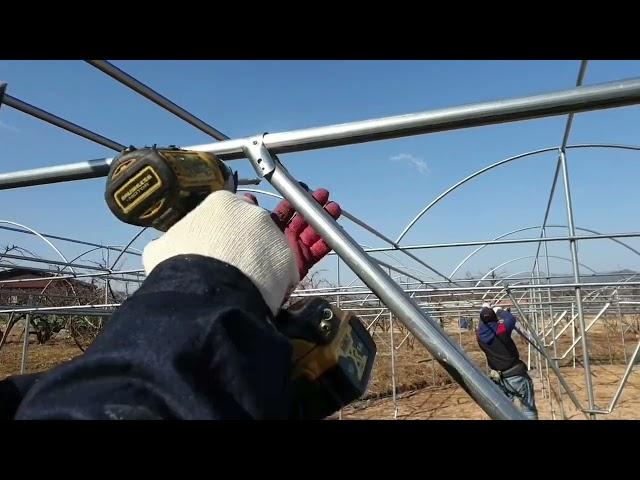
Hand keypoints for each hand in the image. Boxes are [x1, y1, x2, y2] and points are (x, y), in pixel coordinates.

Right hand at [143, 190, 298, 315]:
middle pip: (251, 228)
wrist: (205, 293)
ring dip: (262, 264)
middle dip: (244, 246)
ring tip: (247, 286)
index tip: (216, 251)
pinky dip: (276, 283)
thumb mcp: (162, 248)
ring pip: (269, 248)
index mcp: (221, 202)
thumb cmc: (179, 267)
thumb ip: (172, 240)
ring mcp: (274, 233)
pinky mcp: (289, 258)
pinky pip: (284, 271)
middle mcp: (252, 210)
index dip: (220, 235)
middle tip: (233, 269)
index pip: (225, 215)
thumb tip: (166, 246)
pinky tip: (262, 296)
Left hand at [244, 187, 340, 279]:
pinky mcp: (303, 264)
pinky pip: (318, 251)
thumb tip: (248, 198)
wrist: (250, 281)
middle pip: (303, 220)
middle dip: (314, 207)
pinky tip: (335, 232)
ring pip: (314, 232)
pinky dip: (328, 242)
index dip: (294, 200)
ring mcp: (295, 251)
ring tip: (335, 207)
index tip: (303, 189)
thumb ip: (250, 213)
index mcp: (270, 229)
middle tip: (324, 194)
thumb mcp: (245, 227)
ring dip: (324, 220)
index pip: (285, 212)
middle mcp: (284, 239)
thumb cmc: (247, 251)